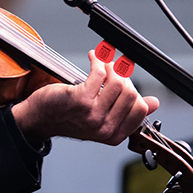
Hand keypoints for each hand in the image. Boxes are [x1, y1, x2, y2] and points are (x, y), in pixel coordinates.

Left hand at [12, 50, 158, 144]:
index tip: (125, 79)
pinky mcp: (80, 100)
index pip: (140, 109)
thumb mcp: (101, 119)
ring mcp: (93, 115)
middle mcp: (104, 128)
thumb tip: (153, 103)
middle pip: (130, 93)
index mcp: (114, 135)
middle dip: (123, 76)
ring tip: (103, 61)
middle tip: (113, 68)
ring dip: (111, 66)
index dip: (135, 90)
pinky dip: (99, 61)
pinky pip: (99, 74)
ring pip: (117, 83)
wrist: (40, 119)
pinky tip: (94, 58)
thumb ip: (127, 112)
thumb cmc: (68, 116)